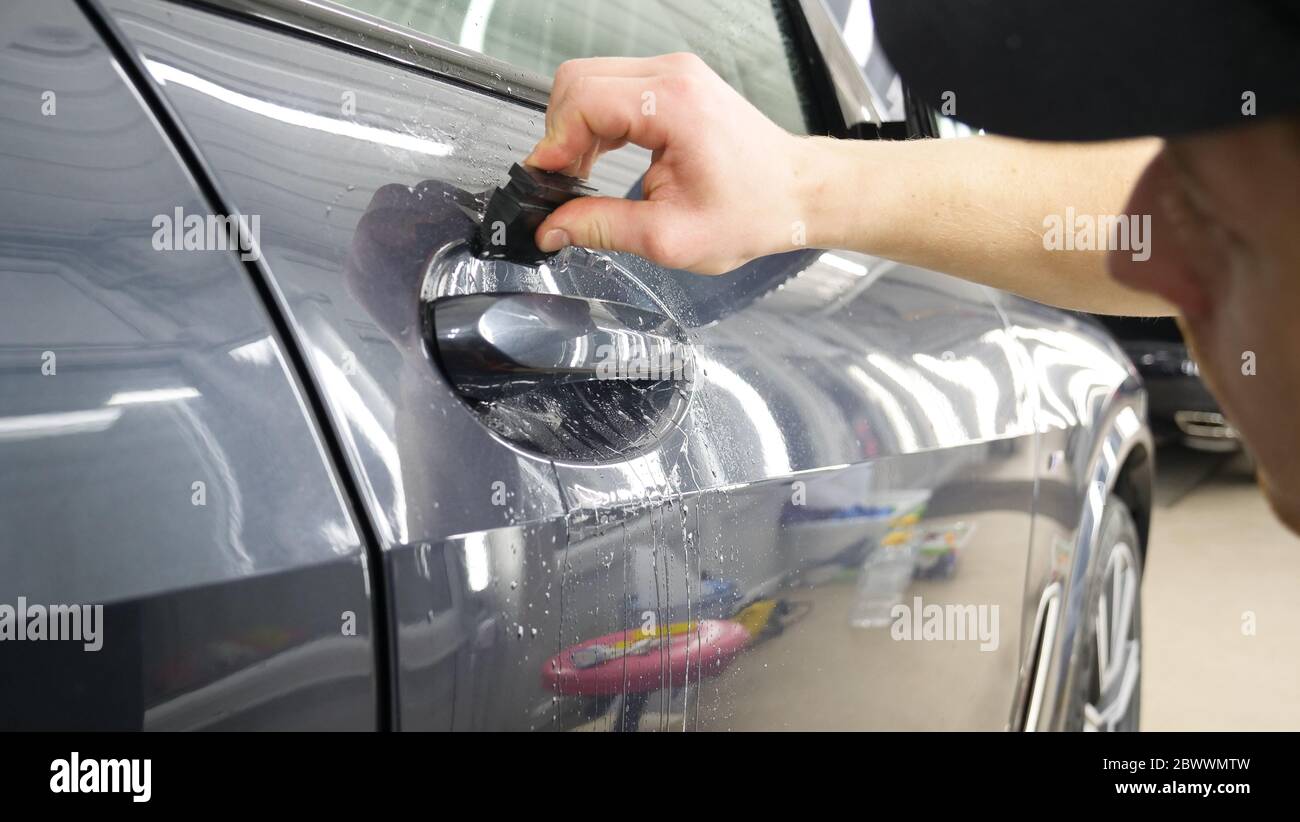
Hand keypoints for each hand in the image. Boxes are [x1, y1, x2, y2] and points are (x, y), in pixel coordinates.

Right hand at [525, 53, 810, 273]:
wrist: (796, 194)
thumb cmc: (753, 211)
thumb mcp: (669, 236)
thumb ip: (602, 228)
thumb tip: (551, 228)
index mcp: (674, 103)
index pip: (582, 101)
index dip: (555, 144)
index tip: (548, 182)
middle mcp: (673, 75)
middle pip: (578, 81)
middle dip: (560, 133)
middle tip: (564, 182)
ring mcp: (674, 73)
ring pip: (590, 81)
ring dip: (576, 128)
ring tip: (584, 175)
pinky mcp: (674, 83)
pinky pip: (612, 88)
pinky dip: (596, 122)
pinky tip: (602, 158)